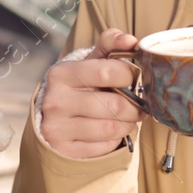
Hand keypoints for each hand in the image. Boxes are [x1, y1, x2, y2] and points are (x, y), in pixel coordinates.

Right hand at [40, 28, 145, 158]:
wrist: (53, 116)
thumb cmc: (80, 85)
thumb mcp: (90, 61)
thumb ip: (111, 44)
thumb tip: (131, 41)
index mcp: (61, 74)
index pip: (107, 72)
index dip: (129, 75)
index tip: (133, 78)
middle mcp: (55, 101)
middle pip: (114, 105)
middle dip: (135, 106)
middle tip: (138, 104)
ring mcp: (58, 128)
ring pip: (112, 128)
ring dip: (128, 123)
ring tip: (127, 117)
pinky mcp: (65, 151)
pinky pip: (104, 147)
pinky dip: (115, 139)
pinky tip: (110, 131)